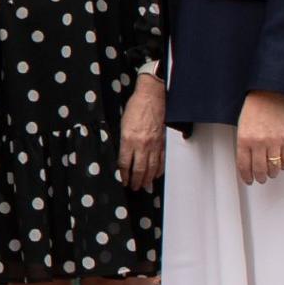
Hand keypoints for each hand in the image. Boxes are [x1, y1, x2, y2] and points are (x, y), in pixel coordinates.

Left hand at [117, 75, 166, 190]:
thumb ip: (123, 140)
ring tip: (143, 186)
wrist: (152, 96)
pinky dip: (159, 170)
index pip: (125, 164)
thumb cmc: (136, 107)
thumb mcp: (122, 123)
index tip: (121, 181)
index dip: (123, 175)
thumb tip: (122, 154)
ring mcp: (154, 144)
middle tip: (133, 188)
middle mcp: (142, 144)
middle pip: (139, 169)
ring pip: (152, 167)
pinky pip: (161, 160)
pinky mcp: (162, 142)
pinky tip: (156, 175)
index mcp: (129, 139)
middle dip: (135, 181)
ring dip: (147, 179)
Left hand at [235, 89, 283, 185]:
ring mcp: (274, 142)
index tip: (248, 180)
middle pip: (259, 169)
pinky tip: (282, 165)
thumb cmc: (255, 107)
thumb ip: (245, 143)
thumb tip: (248, 158)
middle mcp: (258, 143)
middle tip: (260, 179)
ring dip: (272, 173)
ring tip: (271, 174)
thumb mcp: (242, 126)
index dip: (246, 176)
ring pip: (274, 166)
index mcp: (244, 140)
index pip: (244, 165)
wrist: (271, 93)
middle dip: (260, 177)